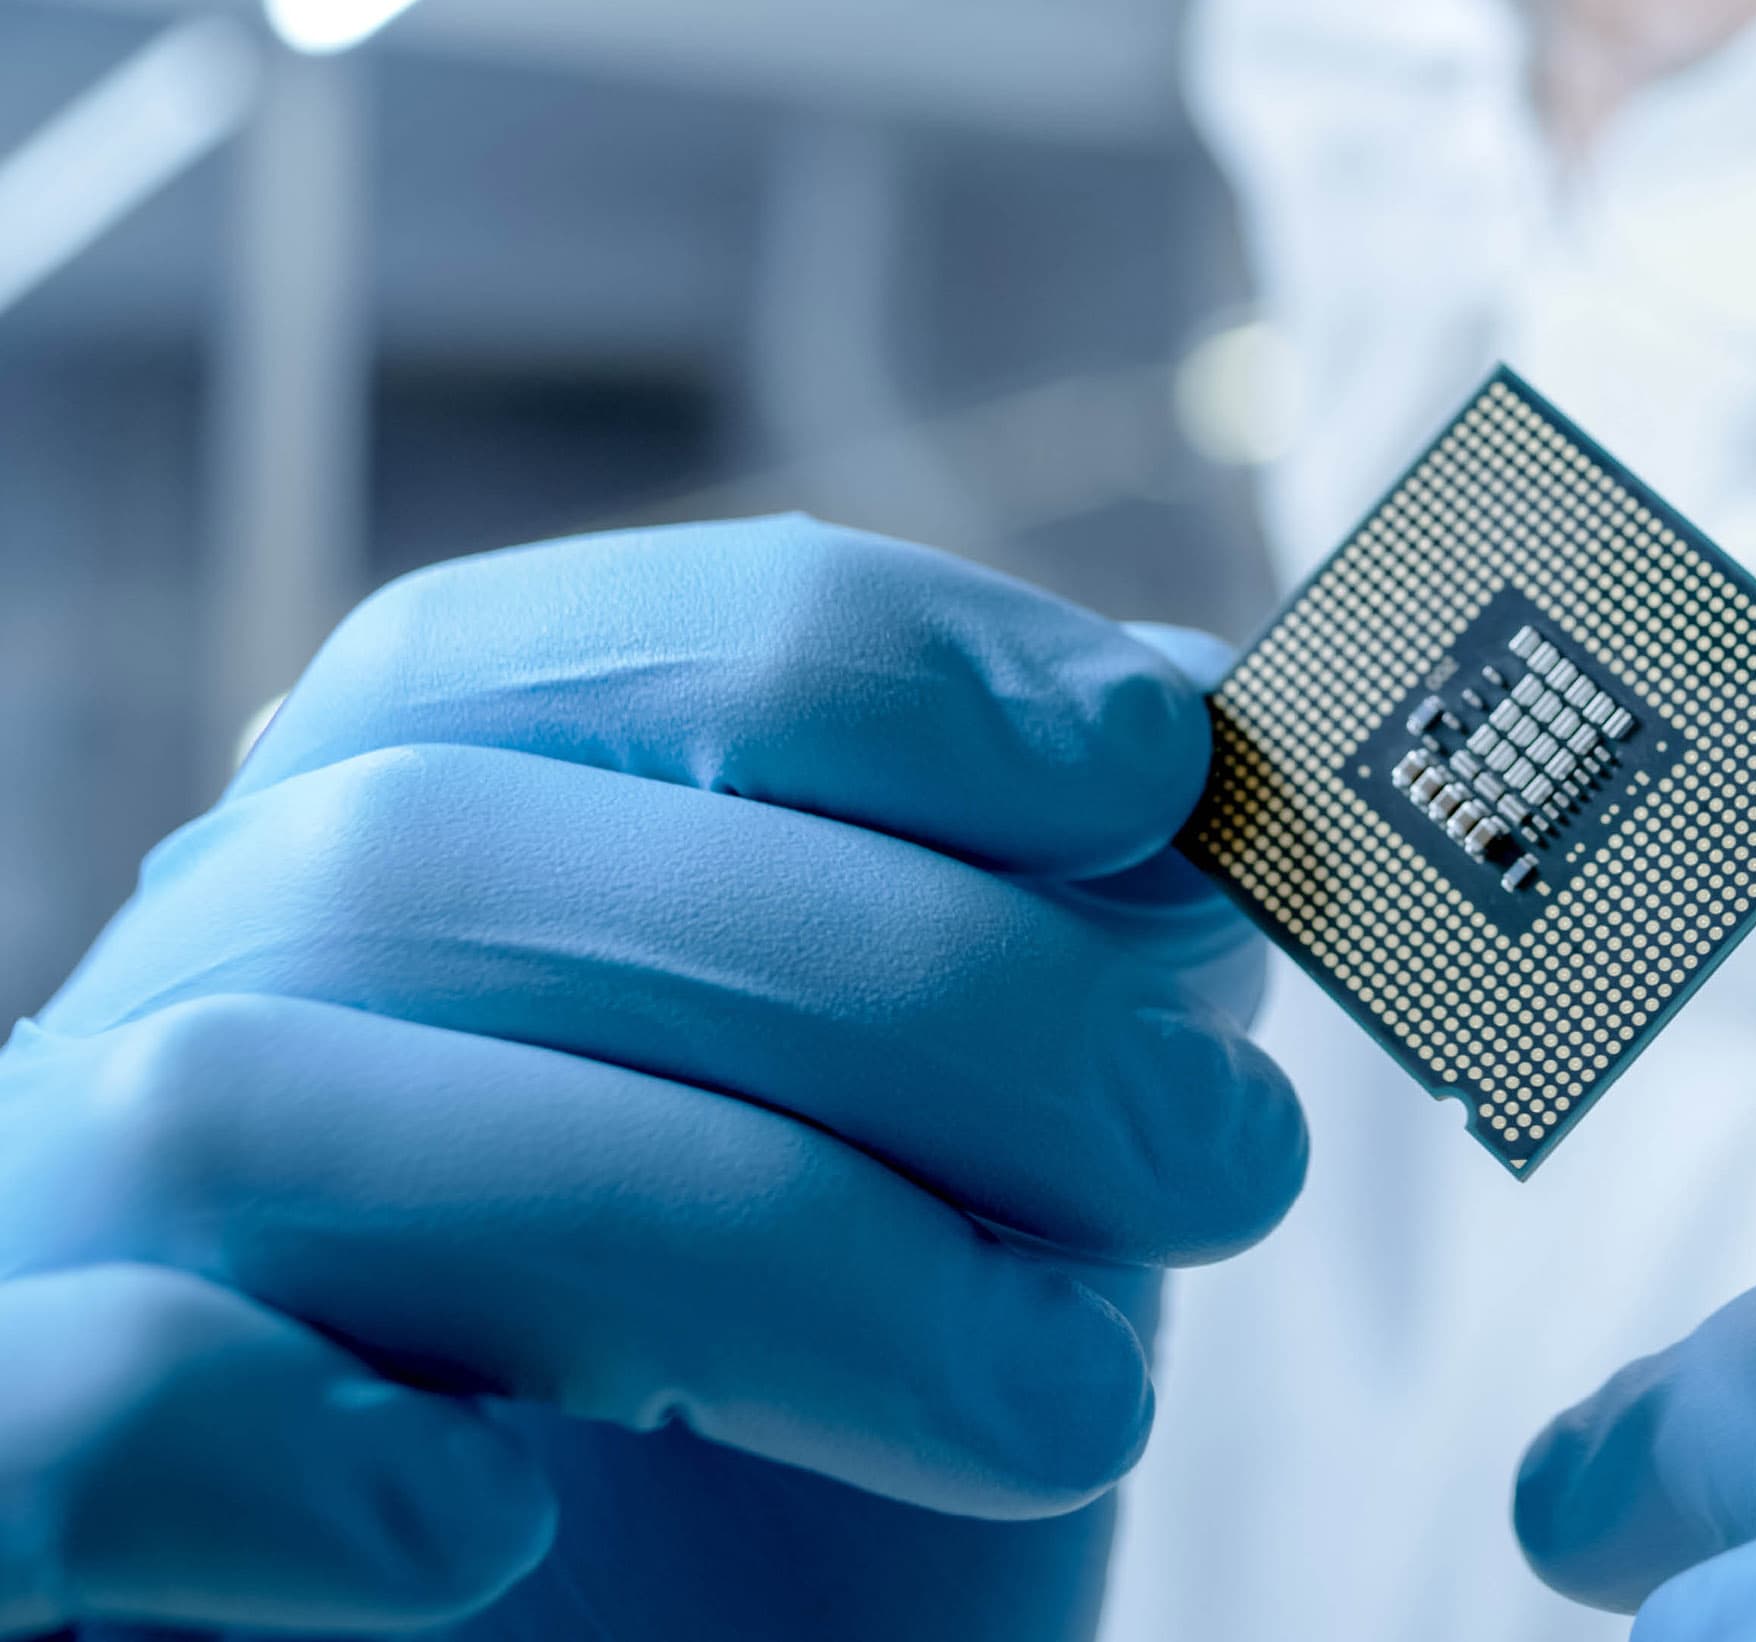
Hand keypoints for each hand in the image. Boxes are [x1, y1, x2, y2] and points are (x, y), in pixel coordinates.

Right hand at [0, 516, 1305, 1638]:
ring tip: (1058, 1391)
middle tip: (1214, 1153)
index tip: (1156, 762)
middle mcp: (190, 1004)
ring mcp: (51, 1238)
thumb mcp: (985, 1201)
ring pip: (265, 1112)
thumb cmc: (811, 1499)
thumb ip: (1048, 971)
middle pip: (444, 856)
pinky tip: (483, 1524)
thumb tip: (1182, 745)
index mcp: (415, 854)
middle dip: (905, 985)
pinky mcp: (0, 1501)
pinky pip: (39, 1400)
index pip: (577, 651)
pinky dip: (259, 1435)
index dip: (884, 671)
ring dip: (744, 1235)